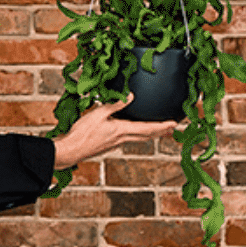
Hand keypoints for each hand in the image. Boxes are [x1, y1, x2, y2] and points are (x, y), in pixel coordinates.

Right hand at [50, 99, 178, 171]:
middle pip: (147, 136)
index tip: (174, 124)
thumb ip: (115, 105)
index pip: (147, 128)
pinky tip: (136, 134)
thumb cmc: (82, 133)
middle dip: (161, 132)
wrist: (71, 151)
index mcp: (121, 130)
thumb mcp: (98, 113)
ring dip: (151, 135)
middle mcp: (122, 139)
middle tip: (173, 129)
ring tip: (160, 132)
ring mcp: (116, 144)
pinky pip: (130, 140)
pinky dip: (139, 136)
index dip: (162, 126)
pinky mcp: (110, 146)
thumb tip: (130, 96)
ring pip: (139, 139)